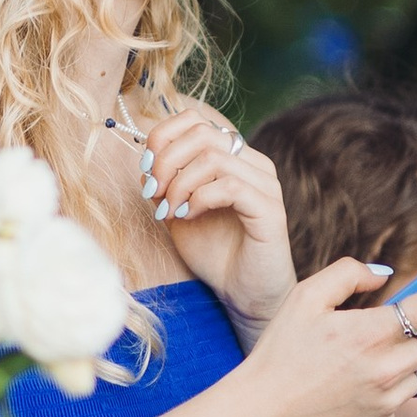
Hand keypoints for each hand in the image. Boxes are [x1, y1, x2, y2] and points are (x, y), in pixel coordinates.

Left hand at [139, 104, 300, 330]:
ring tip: (169, 211)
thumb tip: (146, 162)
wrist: (244, 295)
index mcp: (233, 158)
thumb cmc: (214, 254)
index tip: (146, 170)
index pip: (196, 121)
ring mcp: (265, 185)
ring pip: (213, 157)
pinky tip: (189, 216)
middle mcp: (253, 164)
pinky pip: (229, 185)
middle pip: (202, 133)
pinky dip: (199, 198)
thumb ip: (164, 185)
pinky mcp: (270, 209)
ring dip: (179, 184)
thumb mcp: (177, 213)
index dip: (163, 138)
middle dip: (167, 161)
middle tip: (153, 193)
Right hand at [235, 258, 416, 416]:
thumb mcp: (304, 299)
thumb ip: (348, 274)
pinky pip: (407, 395)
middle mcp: (384, 369)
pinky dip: (400, 380)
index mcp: (367, 334)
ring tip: (401, 341)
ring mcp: (386, 401)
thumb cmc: (279, 353)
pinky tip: (368, 376)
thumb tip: (386, 275)